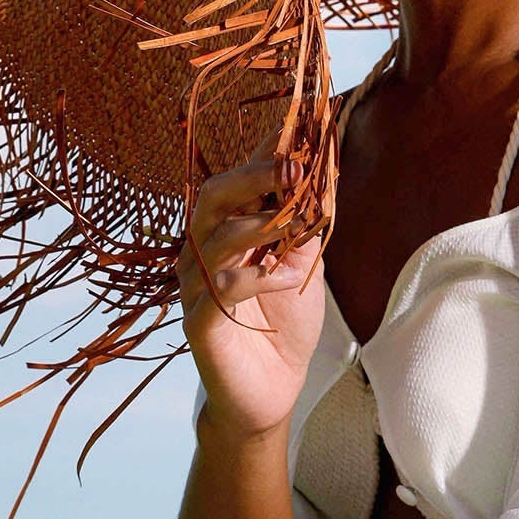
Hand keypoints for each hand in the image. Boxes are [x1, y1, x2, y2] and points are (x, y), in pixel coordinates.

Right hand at [177, 135, 325, 442]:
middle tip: (292, 170)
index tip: (300, 128)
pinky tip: (287, 280)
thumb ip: (305, 220)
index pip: (240, 177)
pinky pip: (222, 287)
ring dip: (263, 226)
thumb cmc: (285, 320)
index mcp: (227, 228)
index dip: (266, 152)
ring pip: (215, 237)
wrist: (273, 390)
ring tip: (298, 229)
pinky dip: (260, 276)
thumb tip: (322, 168)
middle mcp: (203, 250)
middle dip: (254, 175)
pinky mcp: (199, 321)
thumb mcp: (303, 261)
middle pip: (213, 195)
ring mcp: (196, 285)